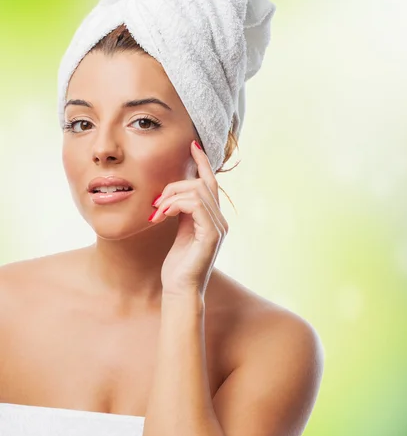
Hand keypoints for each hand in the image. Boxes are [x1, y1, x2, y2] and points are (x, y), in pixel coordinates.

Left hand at [148, 140, 228, 297]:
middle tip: (156, 204)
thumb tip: (173, 194)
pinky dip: (176, 204)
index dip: (202, 162)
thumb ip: (182, 212)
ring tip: (158, 212)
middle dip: (174, 186)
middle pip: (201, 183)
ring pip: (197, 191)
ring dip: (172, 197)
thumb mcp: (179, 232)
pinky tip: (164, 215)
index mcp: (213, 217)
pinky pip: (196, 204)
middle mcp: (220, 220)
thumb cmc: (177, 265)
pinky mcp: (212, 235)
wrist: (180, 289)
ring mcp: (218, 227)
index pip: (210, 182)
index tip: (192, 145)